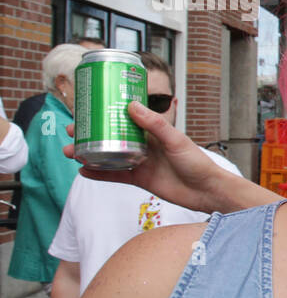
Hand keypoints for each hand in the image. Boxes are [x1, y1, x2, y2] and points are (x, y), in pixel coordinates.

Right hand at [62, 100, 232, 212]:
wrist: (206, 192)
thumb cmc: (197, 162)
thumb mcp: (176, 140)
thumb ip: (155, 125)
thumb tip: (131, 106)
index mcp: (152, 131)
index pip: (124, 118)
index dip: (105, 113)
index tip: (87, 107)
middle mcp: (143, 145)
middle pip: (110, 137)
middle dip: (89, 134)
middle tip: (70, 131)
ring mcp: (140, 162)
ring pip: (109, 156)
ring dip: (89, 153)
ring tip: (70, 152)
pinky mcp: (139, 180)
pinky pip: (114, 175)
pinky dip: (98, 174)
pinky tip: (82, 171)